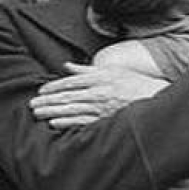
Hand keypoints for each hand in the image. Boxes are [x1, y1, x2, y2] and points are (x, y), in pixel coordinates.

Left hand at [30, 63, 165, 128]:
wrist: (156, 98)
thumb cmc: (134, 84)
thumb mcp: (111, 71)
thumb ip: (87, 69)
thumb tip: (68, 66)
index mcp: (98, 77)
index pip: (70, 81)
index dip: (53, 86)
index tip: (41, 90)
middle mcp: (98, 91)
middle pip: (67, 95)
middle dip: (47, 100)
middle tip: (32, 104)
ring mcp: (101, 107)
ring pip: (71, 109)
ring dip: (52, 111)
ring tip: (38, 113)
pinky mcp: (105, 119)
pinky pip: (83, 122)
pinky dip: (68, 123)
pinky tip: (55, 124)